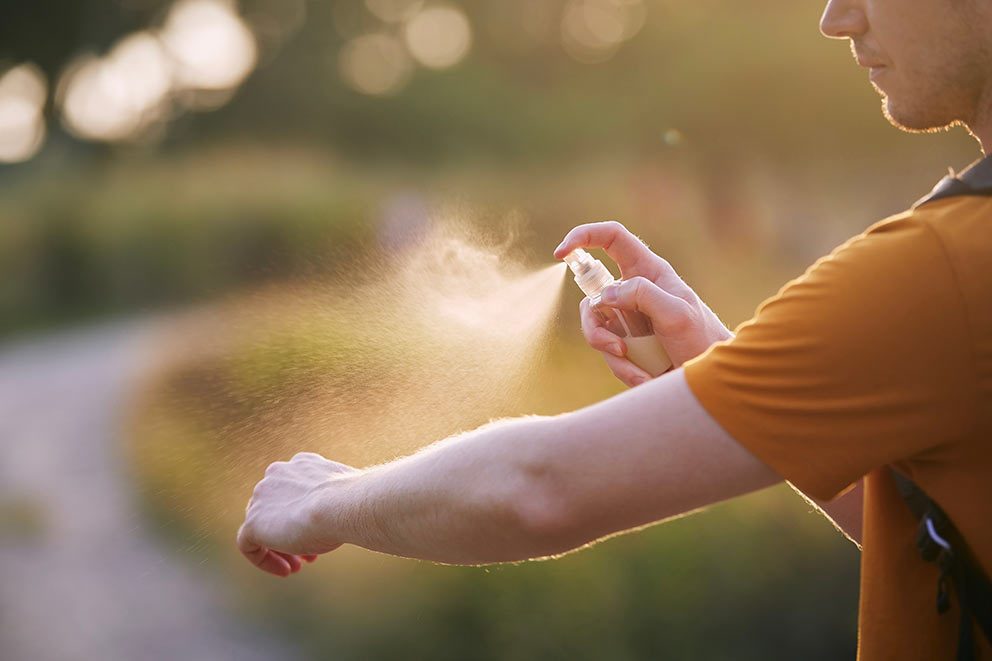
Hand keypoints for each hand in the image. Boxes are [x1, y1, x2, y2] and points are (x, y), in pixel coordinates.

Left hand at [237, 452, 358, 576]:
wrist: (342, 505)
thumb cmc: (352, 502)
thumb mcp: (345, 497)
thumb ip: (336, 501)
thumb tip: (343, 515)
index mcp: (301, 464)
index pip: (294, 491)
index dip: (306, 515)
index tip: (321, 534)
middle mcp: (277, 474)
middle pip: (277, 509)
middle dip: (292, 532)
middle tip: (309, 555)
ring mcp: (261, 497)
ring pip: (263, 526)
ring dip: (280, 548)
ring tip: (297, 566)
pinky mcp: (253, 522)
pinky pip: (248, 544)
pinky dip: (263, 559)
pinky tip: (284, 570)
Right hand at [554, 221, 732, 386]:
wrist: (708, 379)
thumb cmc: (701, 339)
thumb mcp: (677, 314)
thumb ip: (642, 295)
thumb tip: (605, 295)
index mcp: (649, 271)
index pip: (612, 238)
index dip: (584, 236)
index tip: (561, 253)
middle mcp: (634, 290)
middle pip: (592, 295)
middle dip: (595, 326)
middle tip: (616, 347)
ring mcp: (626, 317)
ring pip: (594, 326)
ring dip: (611, 353)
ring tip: (639, 370)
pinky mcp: (624, 340)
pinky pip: (606, 351)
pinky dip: (622, 368)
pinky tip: (645, 377)